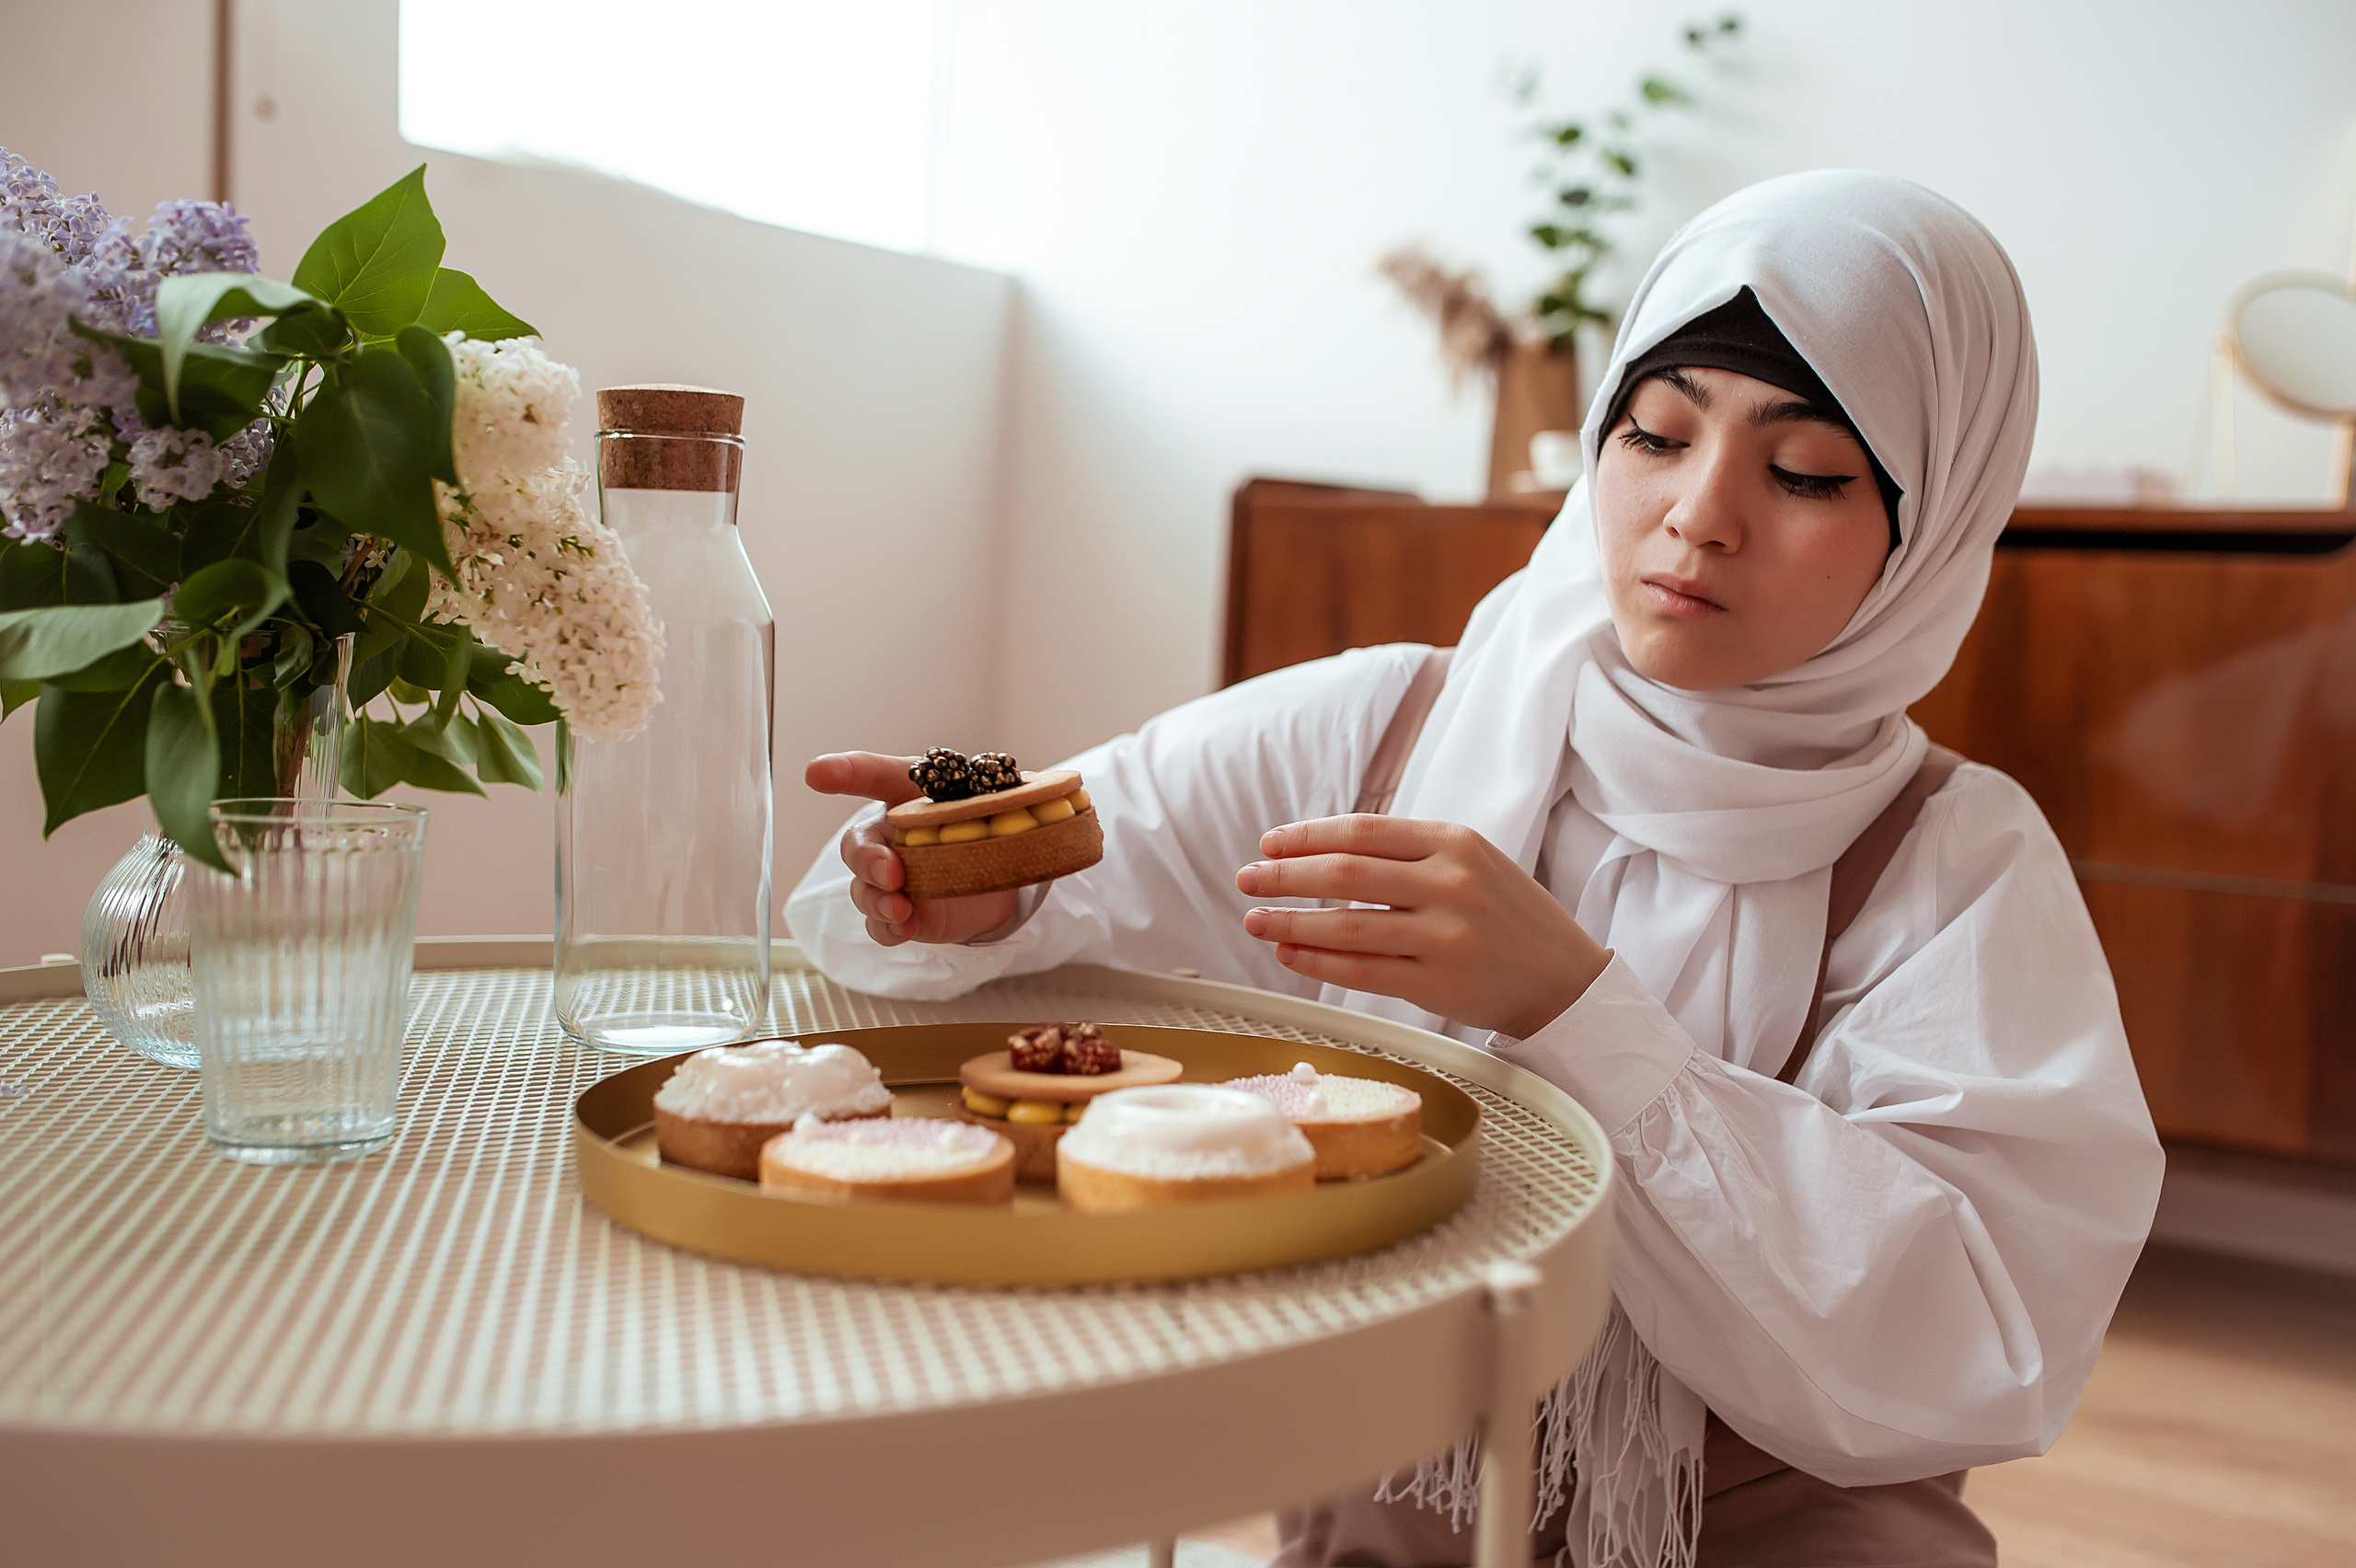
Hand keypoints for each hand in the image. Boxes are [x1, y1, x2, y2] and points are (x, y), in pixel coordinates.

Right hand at [806, 752, 1017, 946]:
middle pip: (857, 845)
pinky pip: (882, 926)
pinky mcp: (905, 913)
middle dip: (866, 859)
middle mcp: (891, 836)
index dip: (843, 772)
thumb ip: (1010, 792)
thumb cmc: (989, 823)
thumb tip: (1052, 787)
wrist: (1005, 873)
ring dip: (877, 900)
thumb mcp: (1001, 799)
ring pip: (864, 890)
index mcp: (909, 796)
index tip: (817, 773)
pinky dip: (889, 928)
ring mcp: (894, 878)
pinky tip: (904, 926)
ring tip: (901, 908)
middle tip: (891, 871)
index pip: (869, 775)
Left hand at [1235, 815, 1609, 1038]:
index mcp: (1455, 842)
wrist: (1565, 979)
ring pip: (1346, 924)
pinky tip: (1289, 954)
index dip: (1306, 836)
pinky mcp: (1438, 983)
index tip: (1269, 844)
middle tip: (1247, 879)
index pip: (1362, 831)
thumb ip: (1408, 853)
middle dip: (1284, 876)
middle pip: (1345, 873)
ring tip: (1255, 920)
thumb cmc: (1507, 916)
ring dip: (1290, 921)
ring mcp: (1445, 935)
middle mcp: (1450, 883)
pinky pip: (1362, 971)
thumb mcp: (1472, 861)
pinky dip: (1318, 961)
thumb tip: (1321, 853)